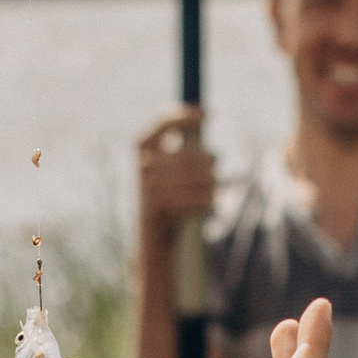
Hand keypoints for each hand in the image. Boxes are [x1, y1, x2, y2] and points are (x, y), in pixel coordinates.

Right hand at [138, 105, 216, 234]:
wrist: (152, 243)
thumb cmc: (165, 201)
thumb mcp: (165, 171)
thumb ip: (179, 147)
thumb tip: (200, 116)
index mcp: (140, 150)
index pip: (163, 125)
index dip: (184, 118)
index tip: (206, 114)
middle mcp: (142, 166)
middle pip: (190, 154)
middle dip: (210, 161)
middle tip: (217, 169)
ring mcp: (149, 188)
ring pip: (198, 177)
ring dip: (213, 183)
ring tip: (217, 188)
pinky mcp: (160, 209)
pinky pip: (197, 199)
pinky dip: (208, 202)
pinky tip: (211, 204)